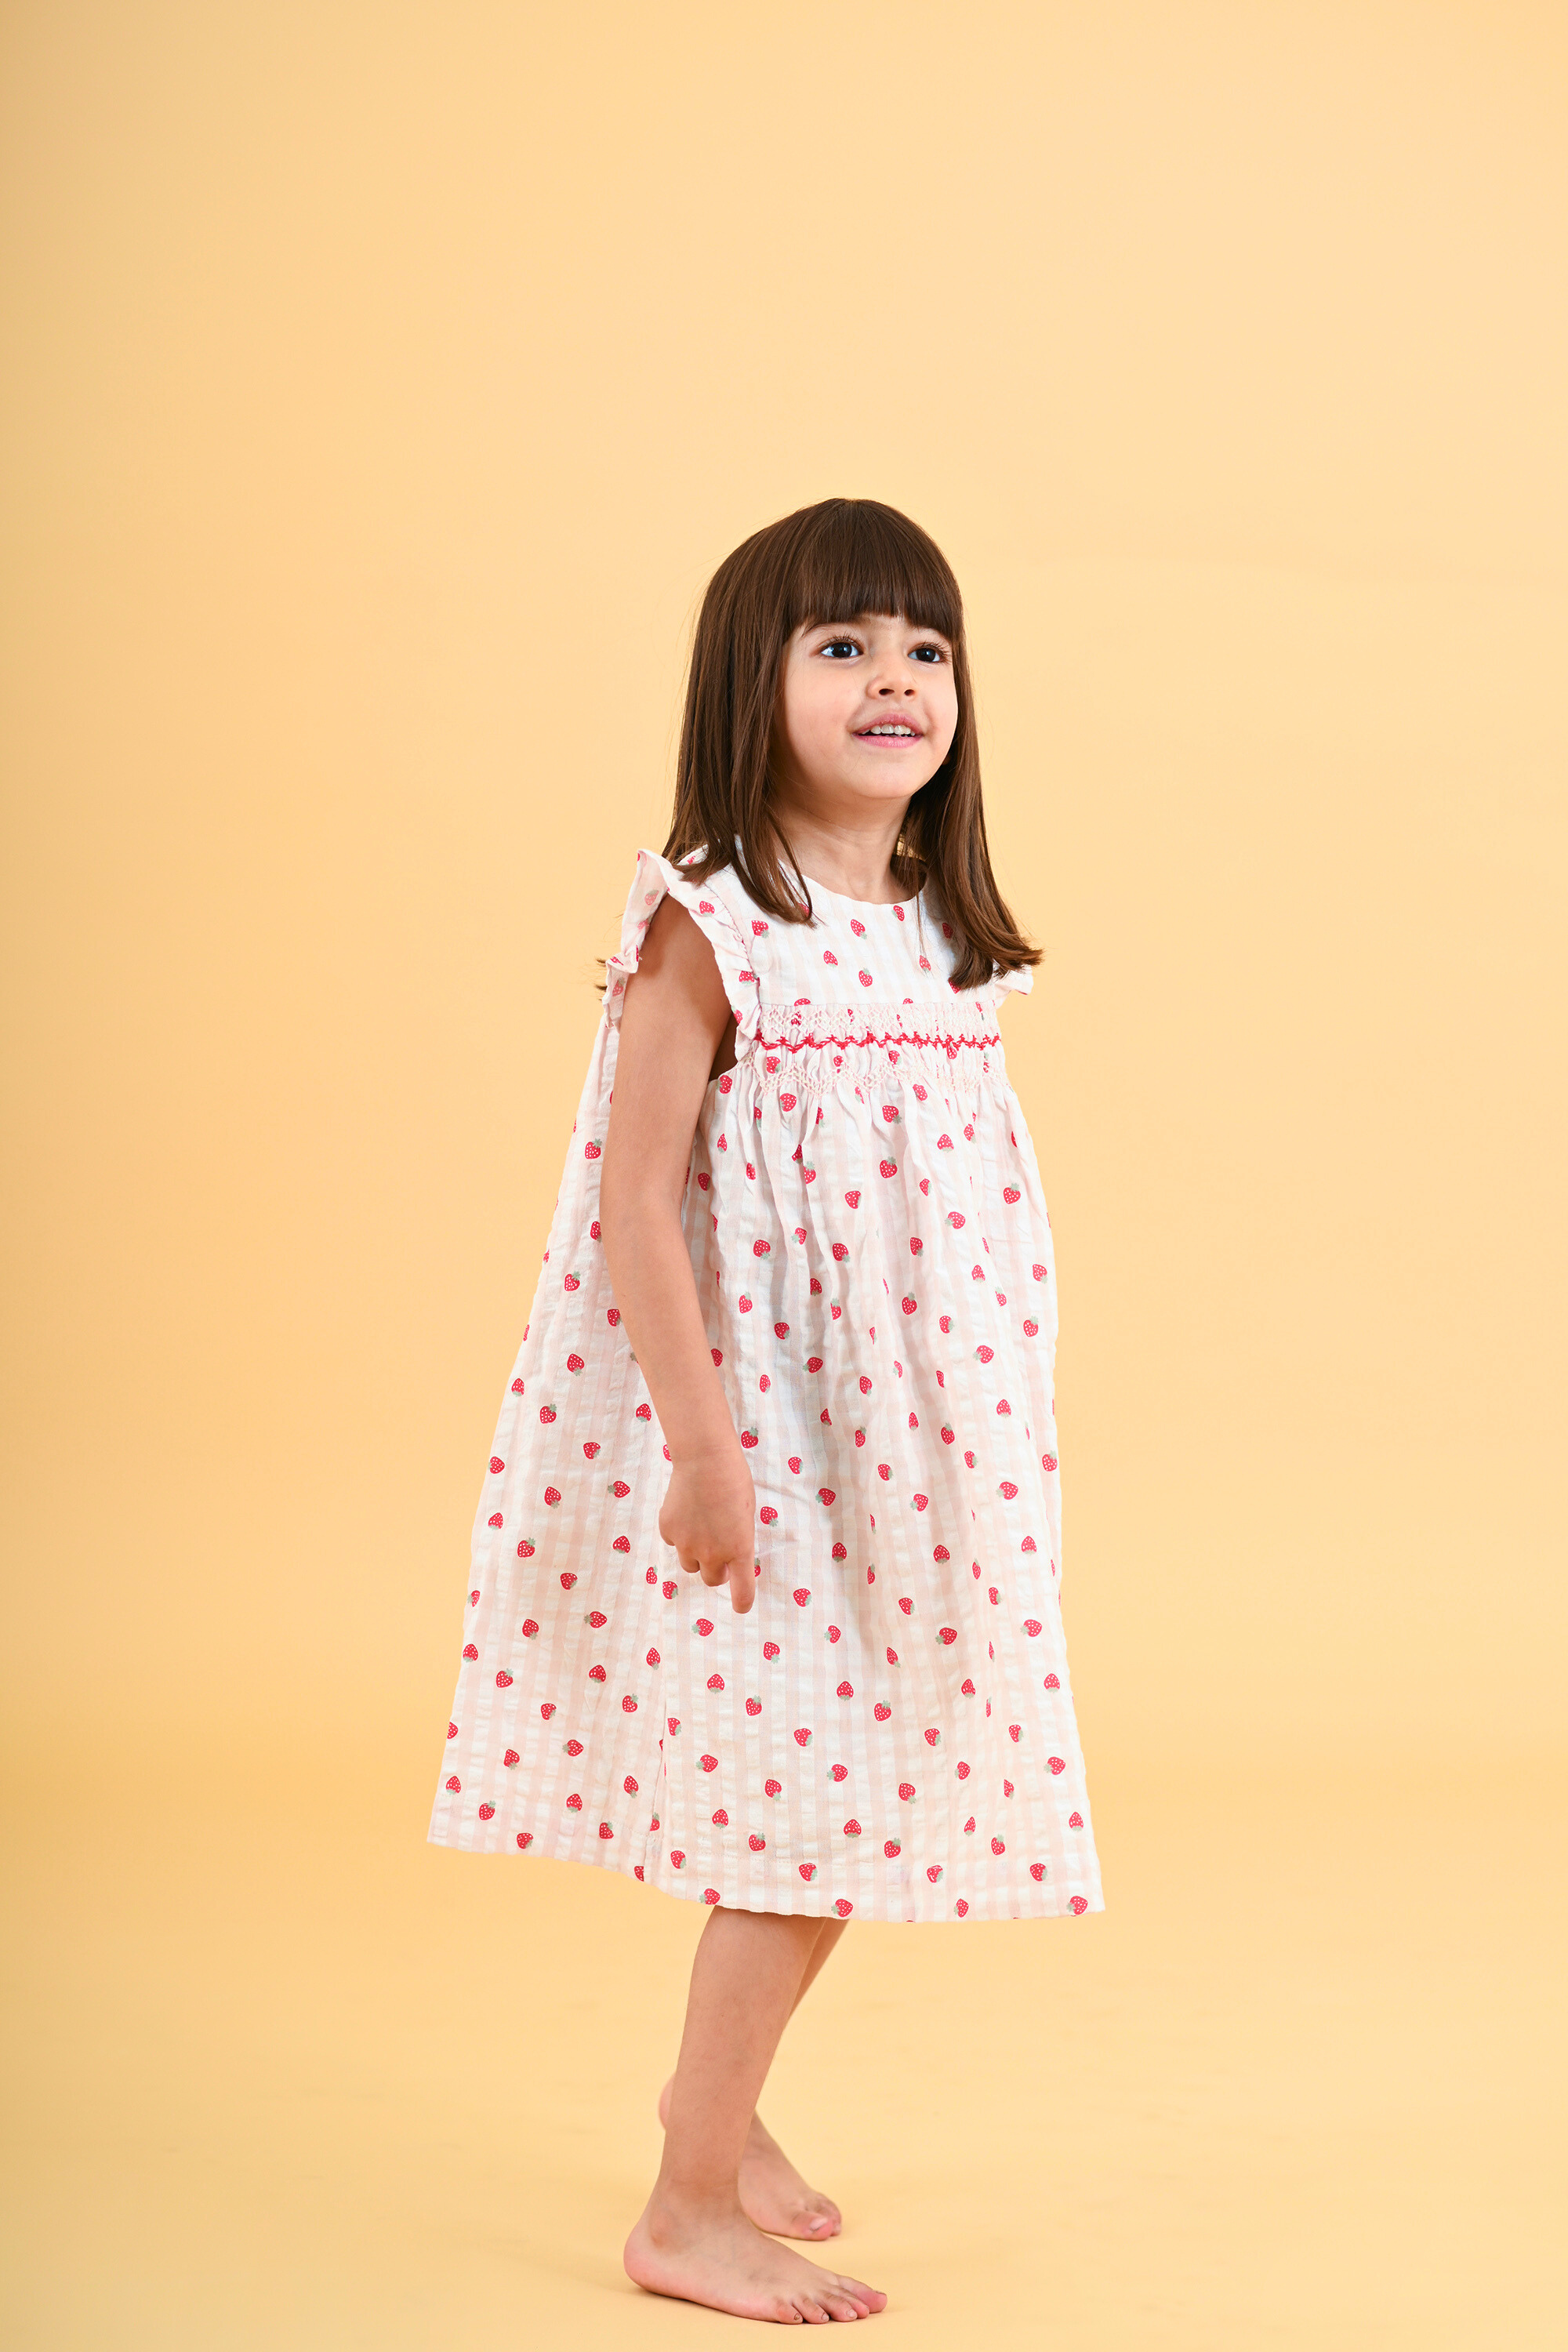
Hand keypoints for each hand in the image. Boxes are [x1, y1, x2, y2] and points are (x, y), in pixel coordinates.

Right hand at [658, 1447, 757, 1615]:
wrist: (705, 1459)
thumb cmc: (734, 1481)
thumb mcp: (746, 1514)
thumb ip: (739, 1540)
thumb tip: (731, 1556)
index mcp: (739, 1549)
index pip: (742, 1592)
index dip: (742, 1603)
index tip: (741, 1606)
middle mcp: (713, 1553)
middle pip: (712, 1580)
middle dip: (717, 1569)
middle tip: (720, 1550)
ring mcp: (687, 1544)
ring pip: (690, 1565)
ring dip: (697, 1555)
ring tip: (702, 1527)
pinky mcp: (668, 1531)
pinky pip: (674, 1543)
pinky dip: (680, 1534)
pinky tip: (686, 1512)